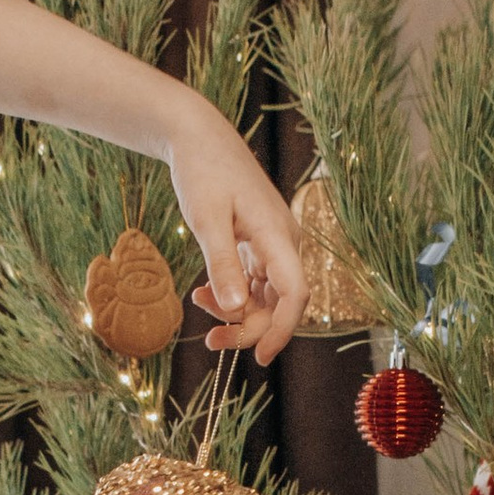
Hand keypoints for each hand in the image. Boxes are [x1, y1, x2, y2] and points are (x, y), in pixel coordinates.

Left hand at [168, 102, 307, 360]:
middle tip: (211, 341)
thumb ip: (221, 264)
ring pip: (265, 296)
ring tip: (199, 306)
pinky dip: (231, 293)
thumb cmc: (204, 172)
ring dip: (236, 312)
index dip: (281, 330)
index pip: (294, 294)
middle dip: (248, 327)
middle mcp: (284, 242)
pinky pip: (253, 282)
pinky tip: (203, 293)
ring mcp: (273, 244)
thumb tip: (235, 309)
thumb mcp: (207, 220)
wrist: (200, 138)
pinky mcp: (259, 243)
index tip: (259, 356)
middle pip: (279, 302)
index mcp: (278, 235)